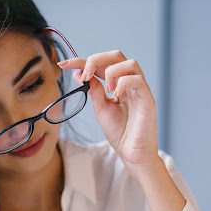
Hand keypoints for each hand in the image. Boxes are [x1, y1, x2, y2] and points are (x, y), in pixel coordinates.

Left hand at [58, 51, 158, 170]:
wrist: (133, 154)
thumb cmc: (120, 132)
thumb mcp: (101, 108)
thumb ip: (93, 90)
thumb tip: (79, 73)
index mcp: (118, 84)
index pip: (101, 65)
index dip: (81, 61)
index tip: (63, 65)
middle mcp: (130, 83)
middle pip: (116, 56)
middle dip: (97, 60)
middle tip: (84, 73)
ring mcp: (140, 90)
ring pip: (130, 63)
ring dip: (111, 71)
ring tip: (106, 89)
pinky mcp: (148, 99)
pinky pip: (137, 80)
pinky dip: (123, 82)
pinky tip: (115, 94)